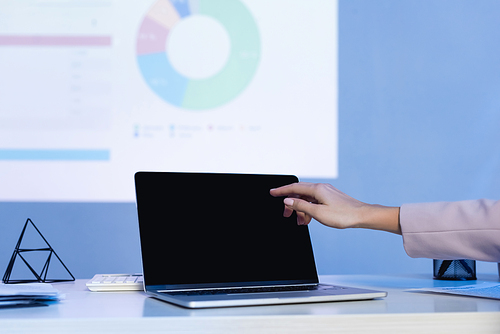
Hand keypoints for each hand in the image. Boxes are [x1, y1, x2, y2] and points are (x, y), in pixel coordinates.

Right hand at [270, 182, 400, 233]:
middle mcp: (321, 188)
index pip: (294, 188)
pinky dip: (309, 208)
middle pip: (299, 192)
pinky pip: (314, 201)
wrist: (362, 216)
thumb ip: (301, 206)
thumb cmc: (343, 215)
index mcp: (317, 189)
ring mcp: (326, 192)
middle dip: (290, 202)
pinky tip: (309, 218)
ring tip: (300, 221)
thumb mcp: (318, 213)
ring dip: (301, 208)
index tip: (272, 193)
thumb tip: (288, 201)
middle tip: (285, 214)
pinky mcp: (330, 197)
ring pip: (307, 198)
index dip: (281, 191)